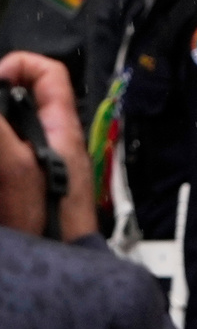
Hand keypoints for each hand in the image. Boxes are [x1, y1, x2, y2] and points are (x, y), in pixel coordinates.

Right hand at [0, 52, 96, 239]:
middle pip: (15, 101)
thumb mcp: (17, 166)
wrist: (54, 262)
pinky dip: (1, 156)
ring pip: (8, 132)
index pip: (49, 74)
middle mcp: (46, 138)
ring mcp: (30, 161)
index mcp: (59, 126)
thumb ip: (0, 129)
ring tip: (0, 165)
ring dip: (3, 136)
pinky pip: (5, 156)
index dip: (19, 65)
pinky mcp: (15, 182)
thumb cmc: (53, 223)